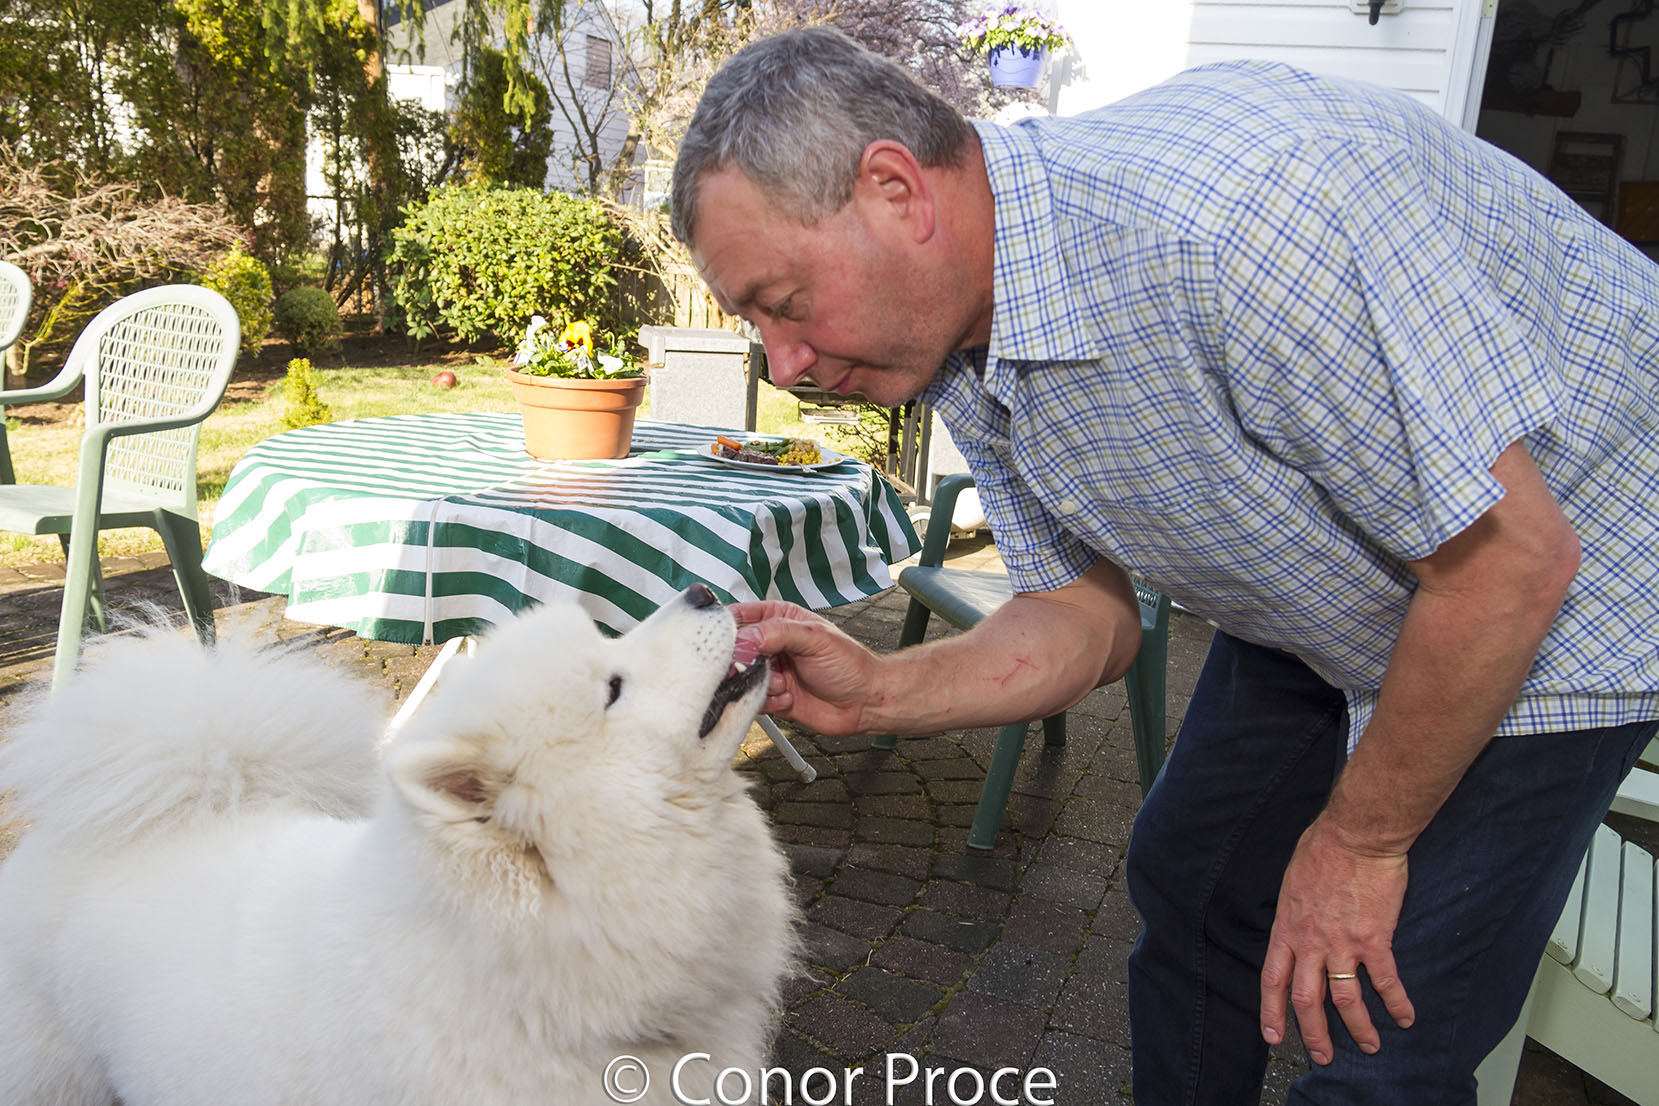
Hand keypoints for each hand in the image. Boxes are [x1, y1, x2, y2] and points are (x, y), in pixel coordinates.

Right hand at [730, 601, 883, 734]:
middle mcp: (770, 645)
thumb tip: (744, 639)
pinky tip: (790, 699)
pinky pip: (751, 701)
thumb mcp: (815, 638)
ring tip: (784, 684)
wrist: (865, 702)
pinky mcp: (771, 697)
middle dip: (741, 663)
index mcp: (778, 619)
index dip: (727, 629)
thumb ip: (777, 633)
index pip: (739, 617)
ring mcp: (769, 672)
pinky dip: (769, 702)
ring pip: (740, 678)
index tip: (727, 643)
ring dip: (760, 685)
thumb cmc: (850, 664)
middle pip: (733, 650)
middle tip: (757, 669)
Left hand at [1259, 817, 1415, 1065]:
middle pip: (1307, 1000)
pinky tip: (1406, 1018)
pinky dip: (1396, 1004)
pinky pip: (1385, 981)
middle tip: (1322, 1057)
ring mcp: (1343, 943)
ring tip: (1369, 1047)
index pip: (1273, 978)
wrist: (1356, 835)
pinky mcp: (1375, 939)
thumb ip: (1295, 912)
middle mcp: (1311, 941)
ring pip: (1346, 1000)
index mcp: (1287, 927)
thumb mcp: (1292, 882)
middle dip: (1314, 1034)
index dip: (1271, 1011)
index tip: (1273, 1036)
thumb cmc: (1323, 848)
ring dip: (1358, 1029)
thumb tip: (1298, 925)